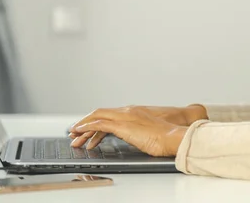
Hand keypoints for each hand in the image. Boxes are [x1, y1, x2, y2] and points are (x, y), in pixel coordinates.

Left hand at [69, 105, 206, 148]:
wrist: (175, 135)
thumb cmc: (167, 136)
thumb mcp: (150, 132)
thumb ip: (139, 131)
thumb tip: (136, 137)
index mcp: (134, 112)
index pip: (109, 114)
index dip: (96, 121)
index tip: (87, 129)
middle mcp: (127, 111)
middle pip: (100, 113)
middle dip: (85, 123)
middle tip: (75, 133)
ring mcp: (125, 116)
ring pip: (97, 117)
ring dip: (83, 127)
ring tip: (74, 137)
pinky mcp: (124, 125)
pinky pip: (99, 124)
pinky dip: (87, 127)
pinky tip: (80, 133)